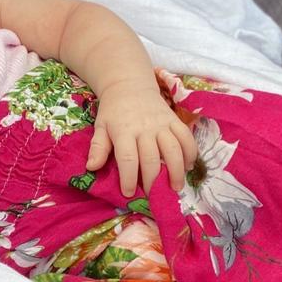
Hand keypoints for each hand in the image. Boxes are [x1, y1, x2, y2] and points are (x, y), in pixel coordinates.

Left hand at [87, 80, 196, 196]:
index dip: (129, 178)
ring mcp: (162, 124)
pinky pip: (186, 137)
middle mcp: (144, 128)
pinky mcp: (174, 120)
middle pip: (152, 158)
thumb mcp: (100, 127)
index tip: (129, 193)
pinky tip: (188, 166)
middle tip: (154, 196)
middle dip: (153, 180)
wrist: (129, 84)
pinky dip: (190, 153)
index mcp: (123, 131)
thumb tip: (91, 167)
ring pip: (173, 149)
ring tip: (175, 187)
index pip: (127, 158)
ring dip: (176, 171)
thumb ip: (98, 148)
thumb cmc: (113, 111)